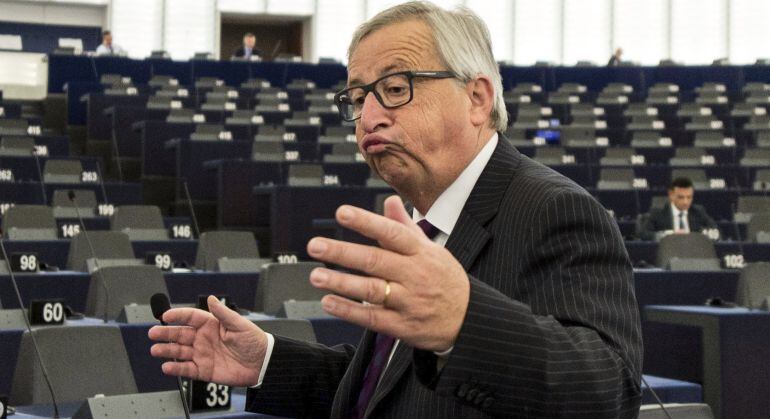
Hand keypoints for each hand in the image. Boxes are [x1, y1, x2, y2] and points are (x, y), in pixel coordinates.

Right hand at [148, 295, 267, 386]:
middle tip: (153, 332)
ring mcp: (202, 355)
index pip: (190, 318)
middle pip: (180, 334)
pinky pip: (187, 369)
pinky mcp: (204, 370)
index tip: (166, 315)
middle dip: (166, 333)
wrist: (262, 363)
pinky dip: (176, 368)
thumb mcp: (239, 324)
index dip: (178, 316)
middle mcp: (203, 339)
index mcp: (211, 325)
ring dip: (167, 350)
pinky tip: (167, 367)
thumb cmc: (254, 341)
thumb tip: (211, 298)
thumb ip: (223, 313)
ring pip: (180, 352)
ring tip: (156, 350)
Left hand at [307, 195, 469, 351]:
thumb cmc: (445, 279)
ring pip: (371, 290)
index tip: (342, 213)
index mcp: (420, 252)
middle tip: (315, 246)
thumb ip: (405, 227)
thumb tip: (389, 200)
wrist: (470, 318)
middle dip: (342, 252)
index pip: (391, 233)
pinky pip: (373, 318)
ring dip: (341, 283)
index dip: (366, 222)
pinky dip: (349, 311)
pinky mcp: (403, 326)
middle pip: (375, 260)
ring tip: (316, 275)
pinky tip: (329, 302)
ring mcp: (409, 301)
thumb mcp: (431, 249)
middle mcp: (414, 275)